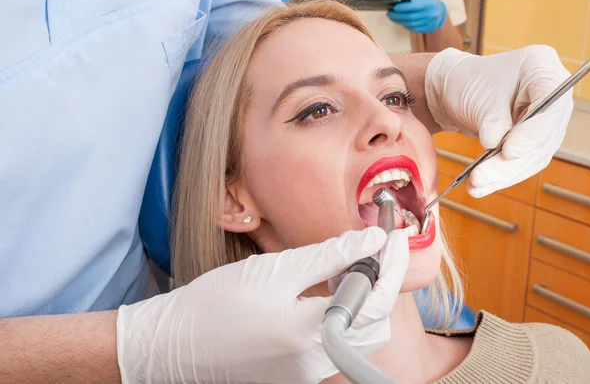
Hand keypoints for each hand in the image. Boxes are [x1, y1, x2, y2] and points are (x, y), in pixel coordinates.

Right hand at [116, 227, 409, 382]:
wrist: (174, 344)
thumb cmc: (215, 303)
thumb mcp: (275, 269)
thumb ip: (330, 255)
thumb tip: (371, 242)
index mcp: (310, 332)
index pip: (375, 298)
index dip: (392, 264)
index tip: (396, 238)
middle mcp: (315, 361)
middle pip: (374, 324)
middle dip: (382, 285)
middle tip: (373, 252)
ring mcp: (306, 374)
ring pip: (358, 337)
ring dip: (363, 303)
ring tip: (348, 270)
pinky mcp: (297, 376)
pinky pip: (336, 347)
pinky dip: (342, 319)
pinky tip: (327, 295)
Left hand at [387, 0, 446, 32]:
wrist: (441, 12)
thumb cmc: (429, 4)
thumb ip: (412, 3)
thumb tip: (398, 7)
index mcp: (428, 5)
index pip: (414, 7)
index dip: (403, 8)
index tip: (394, 8)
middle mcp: (430, 14)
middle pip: (410, 17)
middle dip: (397, 16)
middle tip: (389, 14)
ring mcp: (429, 23)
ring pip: (410, 24)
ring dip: (399, 21)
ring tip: (393, 18)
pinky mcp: (427, 29)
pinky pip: (413, 29)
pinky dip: (405, 25)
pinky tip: (401, 22)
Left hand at [425, 45, 573, 197]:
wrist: (453, 90)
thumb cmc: (466, 82)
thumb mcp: (476, 96)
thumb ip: (491, 120)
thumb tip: (496, 145)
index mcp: (542, 69)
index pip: (551, 106)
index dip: (533, 133)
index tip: (509, 151)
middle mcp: (552, 95)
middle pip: (543, 137)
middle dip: (510, 163)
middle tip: (481, 176)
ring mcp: (545, 120)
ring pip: (533, 156)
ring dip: (504, 175)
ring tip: (475, 186)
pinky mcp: (532, 140)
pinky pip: (522, 163)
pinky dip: (501, 177)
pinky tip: (479, 187)